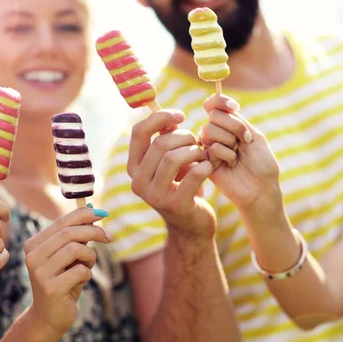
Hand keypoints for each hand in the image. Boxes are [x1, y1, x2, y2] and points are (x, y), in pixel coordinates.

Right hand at [24, 207, 111, 334]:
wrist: (49, 316)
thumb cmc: (63, 282)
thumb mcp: (70, 258)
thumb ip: (78, 237)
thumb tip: (94, 213)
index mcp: (35, 244)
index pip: (63, 221)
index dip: (85, 214)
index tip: (103, 214)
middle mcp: (33, 255)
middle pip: (70, 233)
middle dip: (94, 232)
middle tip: (109, 237)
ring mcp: (40, 272)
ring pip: (75, 249)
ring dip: (90, 256)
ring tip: (88, 266)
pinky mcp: (51, 288)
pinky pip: (80, 271)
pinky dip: (87, 273)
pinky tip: (81, 280)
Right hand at [128, 109, 216, 238]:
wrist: (192, 225)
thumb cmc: (182, 186)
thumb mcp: (172, 162)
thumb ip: (167, 140)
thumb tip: (169, 118)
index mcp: (133, 168)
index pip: (138, 132)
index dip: (159, 118)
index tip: (180, 116)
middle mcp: (138, 182)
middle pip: (159, 144)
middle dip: (183, 137)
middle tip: (197, 141)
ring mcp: (154, 195)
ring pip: (173, 157)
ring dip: (194, 151)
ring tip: (203, 155)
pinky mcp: (175, 205)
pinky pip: (193, 175)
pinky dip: (205, 166)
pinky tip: (209, 167)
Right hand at [200, 94, 282, 216]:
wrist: (260, 189)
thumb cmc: (262, 164)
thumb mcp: (254, 136)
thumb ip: (236, 120)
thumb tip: (217, 105)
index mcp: (230, 125)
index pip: (214, 105)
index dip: (220, 101)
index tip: (235, 108)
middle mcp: (217, 134)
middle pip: (213, 116)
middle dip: (234, 127)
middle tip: (244, 142)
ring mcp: (209, 147)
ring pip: (209, 131)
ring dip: (229, 143)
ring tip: (236, 158)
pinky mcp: (204, 162)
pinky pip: (211, 148)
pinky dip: (225, 156)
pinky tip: (229, 166)